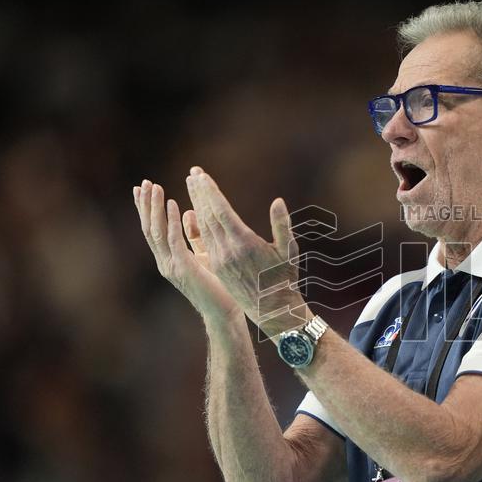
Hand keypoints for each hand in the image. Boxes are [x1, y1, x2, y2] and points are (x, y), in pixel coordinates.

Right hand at [134, 179, 241, 325]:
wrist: (223, 312)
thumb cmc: (217, 285)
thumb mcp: (204, 254)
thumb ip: (194, 235)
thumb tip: (189, 211)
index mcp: (169, 259)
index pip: (152, 229)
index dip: (146, 209)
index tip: (142, 188)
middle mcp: (166, 262)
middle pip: (149, 228)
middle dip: (146, 205)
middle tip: (144, 182)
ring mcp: (172, 266)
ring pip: (158, 231)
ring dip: (155, 208)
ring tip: (155, 187)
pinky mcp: (184, 268)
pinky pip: (175, 240)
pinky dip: (173, 221)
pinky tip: (175, 204)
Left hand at [184, 167, 307, 339]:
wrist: (272, 308)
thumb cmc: (285, 277)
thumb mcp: (289, 250)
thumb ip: (282, 224)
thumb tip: (278, 201)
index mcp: (244, 243)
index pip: (221, 211)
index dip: (210, 192)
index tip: (201, 175)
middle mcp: (228, 250)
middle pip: (208, 216)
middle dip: (200, 193)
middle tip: (193, 173)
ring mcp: (220, 259)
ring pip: (204, 227)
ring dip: (197, 205)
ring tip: (192, 186)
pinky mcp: (217, 266)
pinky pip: (205, 240)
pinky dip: (199, 222)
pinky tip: (197, 212)